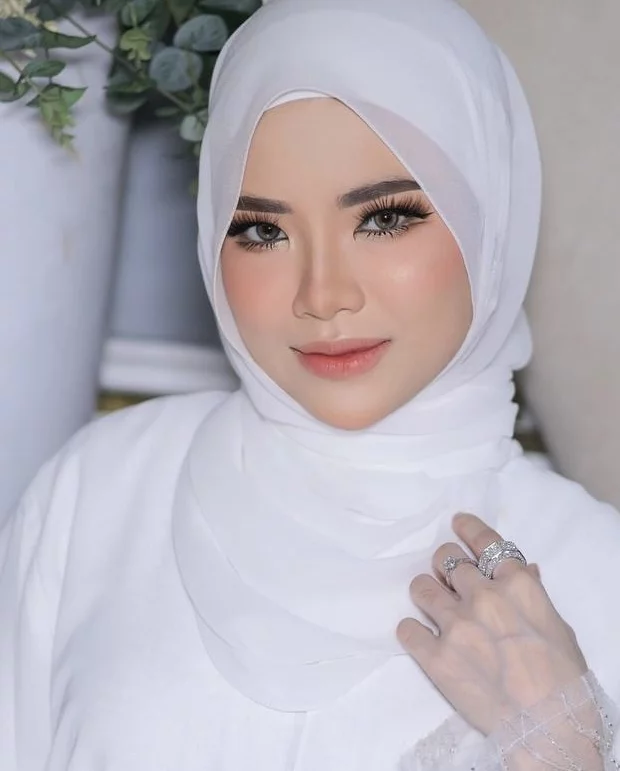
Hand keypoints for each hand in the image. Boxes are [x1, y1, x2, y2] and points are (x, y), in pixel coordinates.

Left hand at [396, 513, 587, 735]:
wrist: (549, 729)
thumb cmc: (565, 679)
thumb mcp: (558, 627)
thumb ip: (534, 593)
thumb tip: (525, 569)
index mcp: (516, 584)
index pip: (483, 540)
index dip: (466, 527)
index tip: (456, 522)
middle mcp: (482, 596)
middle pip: (445, 558)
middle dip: (445, 565)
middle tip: (448, 578)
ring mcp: (455, 625)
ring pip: (421, 586)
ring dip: (426, 593)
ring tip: (433, 605)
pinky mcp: (434, 656)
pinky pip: (406, 629)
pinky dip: (412, 632)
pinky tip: (421, 639)